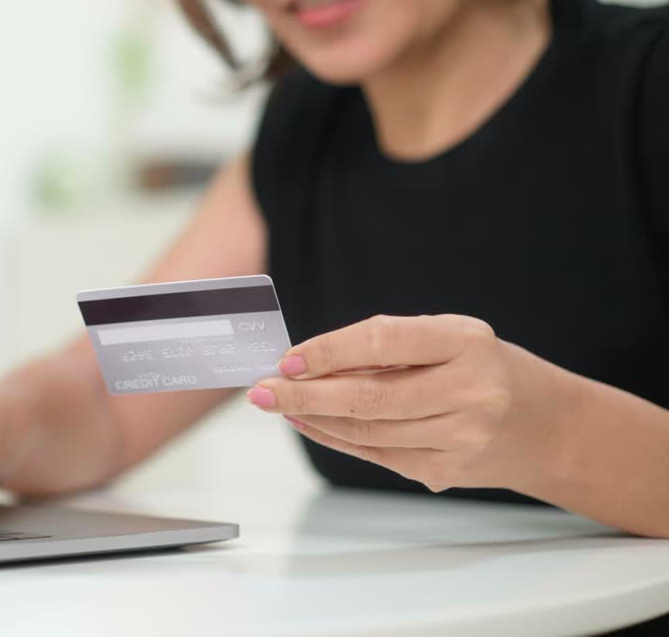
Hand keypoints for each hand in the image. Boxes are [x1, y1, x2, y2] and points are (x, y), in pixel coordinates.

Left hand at [246, 314, 560, 492]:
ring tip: (276, 403)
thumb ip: (388, 346)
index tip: (288, 358)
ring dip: (311, 418)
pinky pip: (373, 453)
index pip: (384, 342)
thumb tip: (308, 360)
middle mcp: (468, 392)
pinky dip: (332, 437)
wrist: (548, 427)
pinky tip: (307, 423)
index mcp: (467, 343)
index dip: (329, 351)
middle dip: (303, 395)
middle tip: (261, 390)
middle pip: (368, 397)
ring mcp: (458, 438)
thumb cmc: (486, 370)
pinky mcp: (444, 471)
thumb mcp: (450, 338)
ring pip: (364, 431)